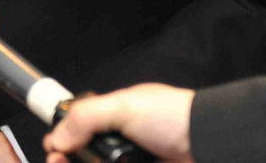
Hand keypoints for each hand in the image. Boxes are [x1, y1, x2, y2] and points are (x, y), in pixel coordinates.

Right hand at [42, 84, 195, 162]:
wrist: (211, 142)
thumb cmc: (173, 117)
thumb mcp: (122, 108)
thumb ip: (86, 119)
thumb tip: (57, 137)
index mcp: (117, 115)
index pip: (81, 128)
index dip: (64, 140)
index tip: (54, 152)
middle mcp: (124, 139)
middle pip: (88, 154)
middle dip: (69, 158)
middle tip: (59, 162)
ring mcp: (135, 159)